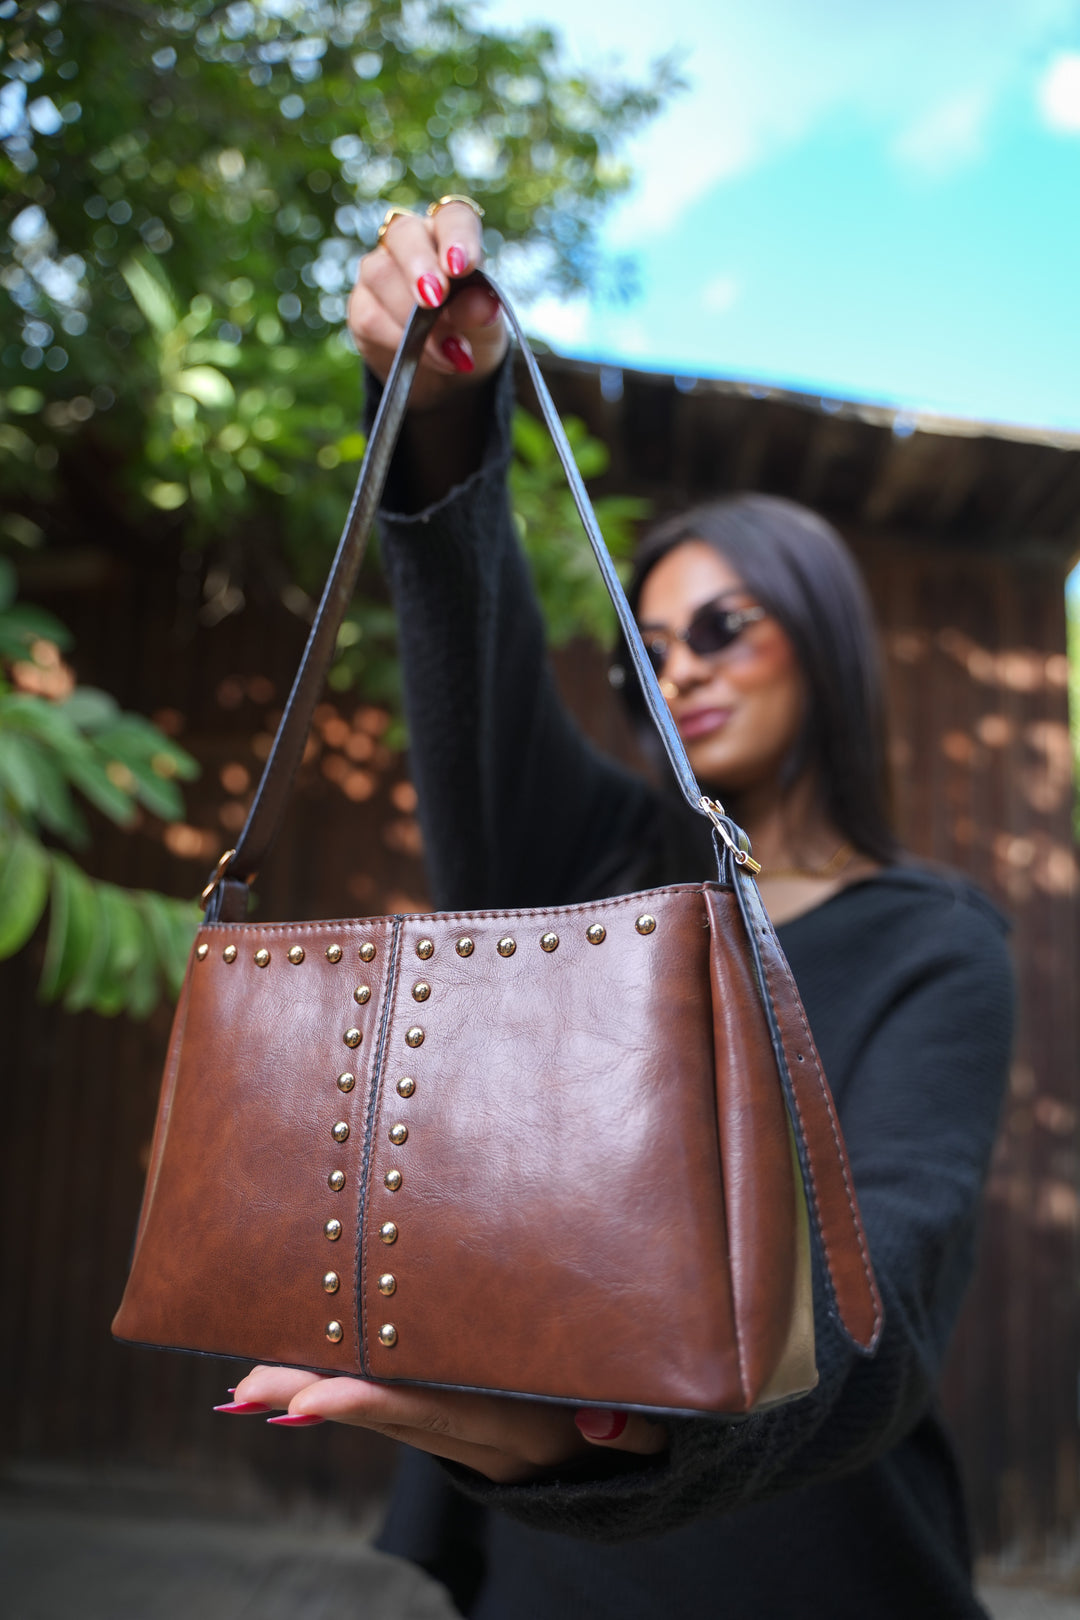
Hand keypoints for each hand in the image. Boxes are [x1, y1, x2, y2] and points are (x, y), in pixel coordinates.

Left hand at [229, 1365, 667, 1484]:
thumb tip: (597, 1425)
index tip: (310, 1398)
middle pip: (393, 1415)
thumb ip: (632, 1426)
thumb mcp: (658, 1430)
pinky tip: (299, 1393)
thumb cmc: (656, 1424)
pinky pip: (403, 1412)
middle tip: (246, 1388)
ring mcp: (476, 1441)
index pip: (439, 1411)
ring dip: (319, 1398)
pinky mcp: (470, 1430)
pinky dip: (352, 1398)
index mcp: (528, 1433)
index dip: (375, 1402)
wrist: (647, 1474)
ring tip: (250, 1388)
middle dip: (318, 1398)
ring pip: (389, 1414)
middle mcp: (490, 1444)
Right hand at [348, 201, 506, 411]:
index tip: (462, 267)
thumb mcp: (485, 326)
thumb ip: (482, 311)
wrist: (445, 376)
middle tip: (435, 300)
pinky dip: (398, 341)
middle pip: (403, 234)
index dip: (457, 237)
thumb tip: (483, 305)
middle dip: (419, 266)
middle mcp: (411, 243)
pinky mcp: (362, 306)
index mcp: (449, 235)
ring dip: (411, 316)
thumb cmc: (470, 334)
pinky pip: (370, 317)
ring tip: (447, 351)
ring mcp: (380, 271)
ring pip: (380, 275)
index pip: (452, 218)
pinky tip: (422, 358)